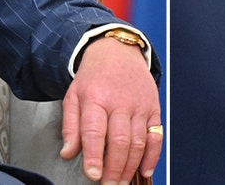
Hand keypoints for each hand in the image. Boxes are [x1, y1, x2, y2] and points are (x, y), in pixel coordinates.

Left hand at [60, 37, 160, 183]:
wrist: (118, 51)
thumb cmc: (94, 77)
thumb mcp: (73, 95)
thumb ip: (70, 126)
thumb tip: (68, 153)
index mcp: (96, 97)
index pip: (95, 132)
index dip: (94, 156)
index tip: (93, 175)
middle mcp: (120, 102)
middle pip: (120, 141)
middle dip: (114, 169)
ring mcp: (139, 105)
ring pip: (138, 142)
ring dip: (131, 167)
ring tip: (122, 182)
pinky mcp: (153, 108)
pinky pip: (156, 136)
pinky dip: (152, 156)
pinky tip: (144, 170)